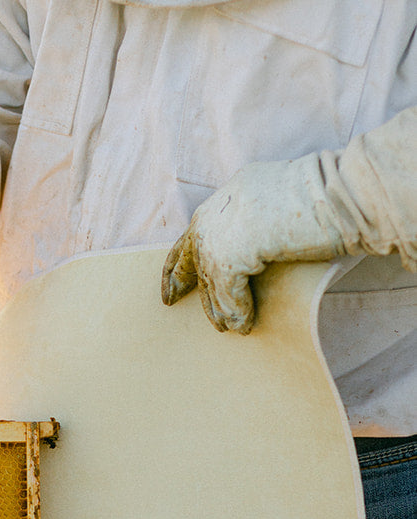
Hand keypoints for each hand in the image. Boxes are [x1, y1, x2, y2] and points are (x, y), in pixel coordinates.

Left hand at [161, 156, 347, 332]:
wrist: (347, 192)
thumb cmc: (332, 197)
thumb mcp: (283, 204)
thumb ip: (258, 222)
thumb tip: (252, 252)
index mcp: (232, 192)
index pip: (196, 227)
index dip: (181, 255)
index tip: (172, 280)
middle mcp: (220, 207)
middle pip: (190, 250)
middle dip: (181, 279)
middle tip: (172, 302)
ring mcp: (223, 229)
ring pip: (210, 276)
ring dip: (218, 305)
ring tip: (225, 327)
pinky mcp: (234, 251)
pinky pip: (228, 290)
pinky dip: (236, 310)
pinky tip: (244, 325)